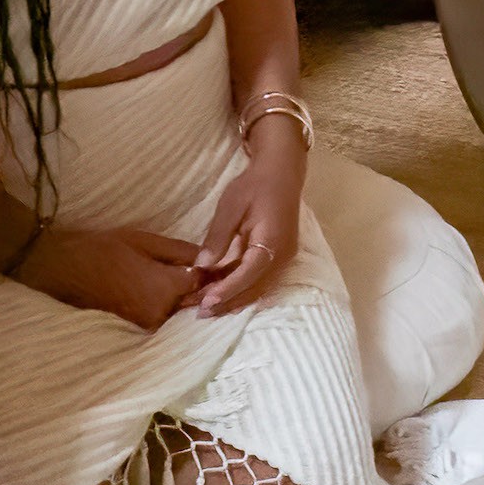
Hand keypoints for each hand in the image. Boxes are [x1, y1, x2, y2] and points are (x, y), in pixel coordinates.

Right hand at [29, 221, 202, 331]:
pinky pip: (163, 313)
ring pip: (179, 307)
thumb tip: (209, 257)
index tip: (217, 259)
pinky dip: (167, 301)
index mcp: (166, 288)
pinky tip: (160, 286)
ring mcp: (149, 322)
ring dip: (184, 294)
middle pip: (193, 298)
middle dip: (201, 285)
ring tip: (180, 275)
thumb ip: (180, 251)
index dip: (210, 269)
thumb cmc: (104, 248)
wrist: (65, 269)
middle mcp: (162, 312)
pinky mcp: (139, 326)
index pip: (203, 281)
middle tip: (206, 268)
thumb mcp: (145, 241)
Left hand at [189, 119, 307, 314]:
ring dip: (233, 299)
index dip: (227, 290)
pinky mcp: (279, 256)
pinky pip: (260, 279)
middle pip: (254, 288)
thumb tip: (202, 266)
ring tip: (207, 307)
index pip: (248, 274)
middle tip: (199, 312)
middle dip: (227, 302)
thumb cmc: (255, 185)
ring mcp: (284, 258)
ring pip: (258, 287)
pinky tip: (222, 294)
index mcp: (272, 242)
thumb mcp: (231, 207)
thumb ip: (218, 237)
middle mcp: (283, 256)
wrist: (281, 172)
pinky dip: (241, 288)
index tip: (206, 303)